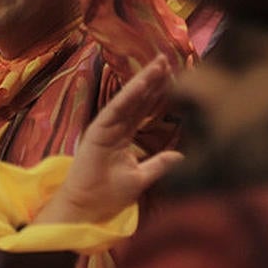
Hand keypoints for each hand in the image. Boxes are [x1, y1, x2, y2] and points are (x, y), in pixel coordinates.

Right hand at [34, 57, 183, 224]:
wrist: (86, 209)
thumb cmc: (107, 196)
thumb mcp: (140, 179)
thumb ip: (159, 165)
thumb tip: (181, 156)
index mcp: (122, 138)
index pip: (142, 111)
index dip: (156, 93)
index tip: (173, 76)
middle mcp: (113, 129)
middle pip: (136, 100)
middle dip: (151, 80)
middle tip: (167, 58)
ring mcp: (104, 129)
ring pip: (127, 101)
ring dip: (143, 81)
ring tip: (159, 64)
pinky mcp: (97, 132)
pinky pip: (116, 110)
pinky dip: (128, 96)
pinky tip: (143, 82)